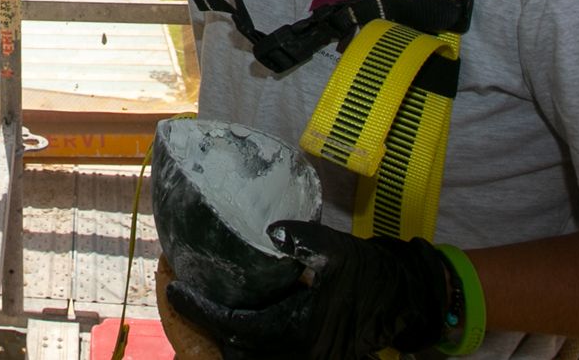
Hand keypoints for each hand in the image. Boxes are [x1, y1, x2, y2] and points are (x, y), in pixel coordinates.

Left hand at [162, 222, 454, 359]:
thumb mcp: (336, 250)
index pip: (236, 325)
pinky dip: (246, 341)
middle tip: (183, 295)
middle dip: (206, 326)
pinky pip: (267, 356)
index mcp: (299, 329)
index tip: (174, 289)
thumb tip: (269, 231)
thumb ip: (300, 238)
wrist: (404, 299)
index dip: (201, 310)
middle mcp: (298, 352)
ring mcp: (306, 359)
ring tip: (204, 305)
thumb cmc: (370, 273)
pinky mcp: (312, 357)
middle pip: (236, 348)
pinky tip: (237, 317)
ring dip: (224, 336)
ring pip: (250, 357)